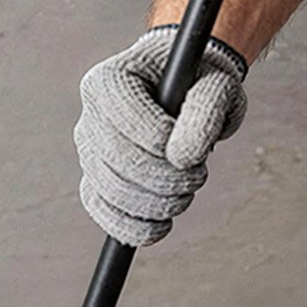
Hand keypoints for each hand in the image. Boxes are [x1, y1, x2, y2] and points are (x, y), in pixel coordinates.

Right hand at [74, 27, 247, 245]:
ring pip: (114, 192)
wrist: (188, 91)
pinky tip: (161, 224)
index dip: (168, 147)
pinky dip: (133, 226)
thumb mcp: (217, 85)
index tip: (196, 151)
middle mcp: (90, 113)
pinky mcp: (95, 178)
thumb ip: (205, 111)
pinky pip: (102, 210)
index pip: (134, 125)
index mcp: (110, 80)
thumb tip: (182, 158)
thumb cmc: (202, 83)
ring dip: (160, 202)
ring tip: (186, 190)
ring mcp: (89, 148)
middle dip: (169, 179)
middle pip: (121, 163)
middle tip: (199, 175)